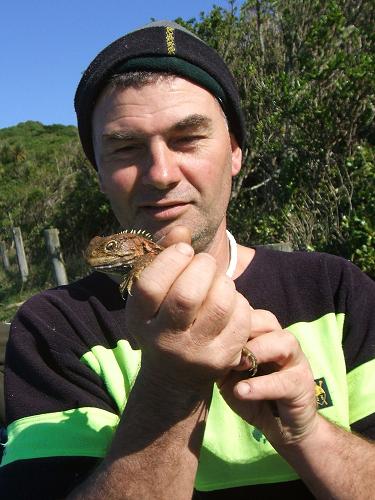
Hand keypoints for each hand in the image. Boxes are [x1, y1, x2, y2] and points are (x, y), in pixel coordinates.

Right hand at [125, 227, 252, 391]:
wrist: (175, 376)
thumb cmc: (163, 322)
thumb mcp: (155, 297)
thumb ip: (165, 260)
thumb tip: (182, 231)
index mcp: (140, 320)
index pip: (150, 286)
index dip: (170, 260)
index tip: (184, 250)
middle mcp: (164, 340)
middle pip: (187, 295)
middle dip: (202, 266)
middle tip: (205, 262)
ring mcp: (195, 353)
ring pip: (220, 305)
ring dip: (223, 282)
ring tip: (218, 281)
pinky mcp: (222, 359)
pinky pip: (240, 318)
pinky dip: (238, 301)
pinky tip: (229, 301)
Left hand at [218, 309, 317, 447]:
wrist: (279, 426)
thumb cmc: (251, 394)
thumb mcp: (228, 373)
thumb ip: (219, 355)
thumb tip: (201, 340)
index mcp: (263, 335)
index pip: (249, 312)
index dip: (230, 319)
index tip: (210, 332)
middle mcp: (282, 341)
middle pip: (267, 320)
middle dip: (244, 330)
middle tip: (224, 347)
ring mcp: (296, 361)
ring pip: (284, 341)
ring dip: (257, 351)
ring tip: (238, 366)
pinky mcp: (302, 385)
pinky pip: (284, 380)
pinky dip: (260, 386)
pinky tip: (241, 391)